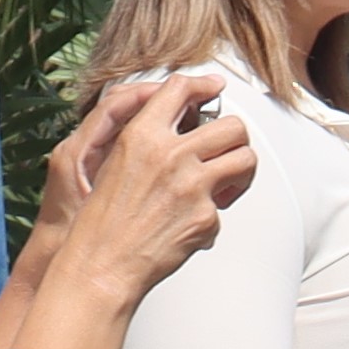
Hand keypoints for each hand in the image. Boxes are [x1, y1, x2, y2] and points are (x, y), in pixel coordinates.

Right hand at [52, 83, 257, 308]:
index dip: (202, 86)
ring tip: (225, 182)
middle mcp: (170, 155)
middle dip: (234, 136)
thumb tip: (186, 124)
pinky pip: (224, 207)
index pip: (180, 90)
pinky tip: (190, 224)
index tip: (215, 88)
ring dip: (240, 170)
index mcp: (141, 135)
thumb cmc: (104, 217)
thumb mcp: (114, 162)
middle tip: (225, 149)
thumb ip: (149, 139)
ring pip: (245, 159)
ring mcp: (192, 186)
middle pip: (232, 126)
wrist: (102, 262)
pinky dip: (210, 217)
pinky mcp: (206, 217)